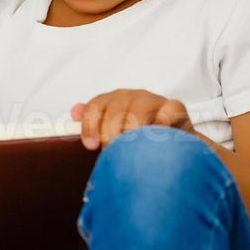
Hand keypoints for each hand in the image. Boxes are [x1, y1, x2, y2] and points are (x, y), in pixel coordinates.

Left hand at [70, 89, 193, 149]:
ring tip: (131, 150)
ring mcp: (155, 101)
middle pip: (116, 108)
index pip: (96, 105)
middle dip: (110, 132)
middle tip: (112, 152)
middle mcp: (134, 97)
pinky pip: (169, 109)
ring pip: (139, 108)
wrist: (174, 146)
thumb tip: (74, 111)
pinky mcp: (176, 108)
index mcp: (115, 101)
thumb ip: (93, 123)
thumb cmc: (139, 141)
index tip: (90, 146)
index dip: (90, 125)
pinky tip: (155, 135)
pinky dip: (162, 120)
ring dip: (132, 130)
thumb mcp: (113, 133)